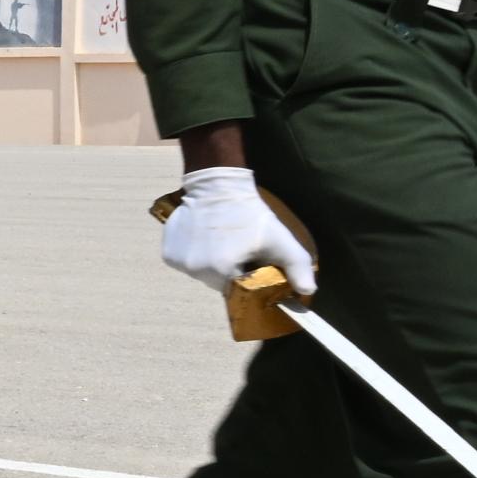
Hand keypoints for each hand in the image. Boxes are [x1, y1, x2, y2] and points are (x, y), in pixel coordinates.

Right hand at [161, 164, 316, 300]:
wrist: (216, 185)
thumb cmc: (250, 214)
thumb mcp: (281, 240)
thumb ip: (297, 269)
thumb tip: (309, 292)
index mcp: (221, 270)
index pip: (238, 290)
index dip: (248, 278)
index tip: (252, 261)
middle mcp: (195, 270)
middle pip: (218, 283)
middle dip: (230, 272)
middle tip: (238, 251)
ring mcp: (178, 262)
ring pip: (201, 274)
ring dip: (212, 265)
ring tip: (220, 242)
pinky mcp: (167, 253)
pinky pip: (185, 264)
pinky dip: (195, 257)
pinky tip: (203, 239)